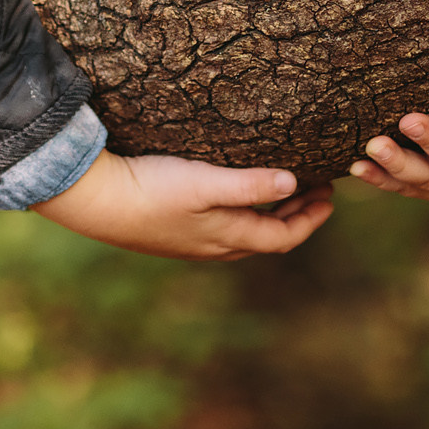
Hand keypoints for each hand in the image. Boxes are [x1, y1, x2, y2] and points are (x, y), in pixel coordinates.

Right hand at [32, 149, 334, 258]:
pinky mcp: (175, 231)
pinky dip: (244, 212)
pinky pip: (223, 228)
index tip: (330, 197)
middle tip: (317, 191)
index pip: (285, 236)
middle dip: (297, 215)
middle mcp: (216, 245)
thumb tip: (294, 183)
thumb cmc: (153, 191)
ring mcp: (194, 242)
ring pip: (246, 233)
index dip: (312, 219)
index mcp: (229, 236)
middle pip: (269, 236)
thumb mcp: (206, 182)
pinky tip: (233, 195)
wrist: (98, 203)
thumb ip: (249, 184)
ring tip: (284, 189)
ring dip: (271, 213)